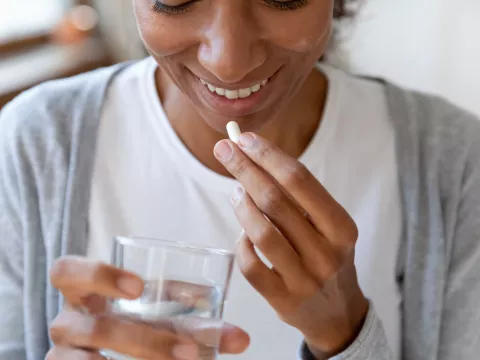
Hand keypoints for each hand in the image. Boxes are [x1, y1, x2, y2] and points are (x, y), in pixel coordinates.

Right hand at [47, 256, 248, 359]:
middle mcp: (67, 320)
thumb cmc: (135, 323)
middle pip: (92, 326)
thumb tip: (242, 338)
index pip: (67, 271)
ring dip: (142, 358)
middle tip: (188, 349)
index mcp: (83, 291)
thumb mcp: (159, 316)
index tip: (139, 287)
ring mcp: (63, 353)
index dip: (98, 275)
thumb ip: (195, 321)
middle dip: (145, 339)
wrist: (105, 352)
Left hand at [214, 133, 367, 357]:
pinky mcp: (283, 299)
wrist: (338, 313)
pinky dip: (241, 243)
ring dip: (241, 205)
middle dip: (245, 169)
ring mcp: (304, 278)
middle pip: (276, 201)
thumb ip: (297, 198)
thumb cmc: (328, 256)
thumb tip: (254, 158)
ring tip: (235, 192)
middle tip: (223, 149)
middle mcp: (326, 252)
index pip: (300, 180)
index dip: (268, 156)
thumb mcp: (328, 227)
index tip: (244, 139)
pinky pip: (251, 265)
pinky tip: (242, 233)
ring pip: (261, 232)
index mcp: (341, 227)